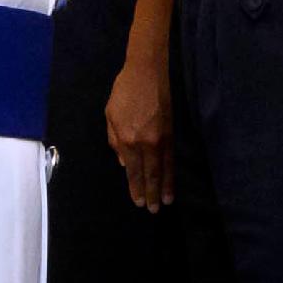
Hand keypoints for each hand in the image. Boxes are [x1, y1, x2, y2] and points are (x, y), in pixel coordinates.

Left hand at [107, 47, 171, 209]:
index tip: (138, 201)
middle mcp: (145, 143)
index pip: (133, 170)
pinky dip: (172, 171)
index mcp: (127, 139)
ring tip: (166, 202)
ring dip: (164, 187)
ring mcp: (161, 138)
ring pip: (163, 168)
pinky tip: (172, 180)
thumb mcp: (110, 115)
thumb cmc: (124, 92)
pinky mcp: (172, 131)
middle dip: (150, 193)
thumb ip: (115, 141)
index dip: (136, 187)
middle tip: (153, 210)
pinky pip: (172, 157)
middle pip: (149, 174)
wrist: (147, 72)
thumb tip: (124, 163)